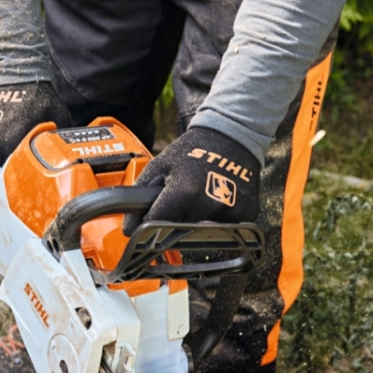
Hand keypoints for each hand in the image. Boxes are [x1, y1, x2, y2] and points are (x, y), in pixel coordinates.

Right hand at [0, 81, 72, 164]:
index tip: (35, 165)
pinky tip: (5, 127)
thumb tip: (67, 149)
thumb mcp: (58, 115)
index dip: (29, 168)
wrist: (10, 68)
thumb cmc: (36, 92)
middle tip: (27, 152)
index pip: (21, 169)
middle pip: (6, 162)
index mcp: (14, 143)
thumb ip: (59, 135)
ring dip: (5, 149)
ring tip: (16, 137)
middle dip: (16, 159)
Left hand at [137, 126, 259, 224]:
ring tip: (199, 198)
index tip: (143, 224)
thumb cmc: (193, 150)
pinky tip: (216, 199)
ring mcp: (228, 213)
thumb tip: (128, 227)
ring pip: (199, 234)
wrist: (232, 137)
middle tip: (178, 203)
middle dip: (171, 223)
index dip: (146, 225)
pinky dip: (215, 220)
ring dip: (193, 223)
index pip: (155, 225)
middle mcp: (207, 206)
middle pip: (176, 233)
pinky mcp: (245, 216)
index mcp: (184, 192)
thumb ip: (140, 195)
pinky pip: (223, 229)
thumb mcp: (160, 166)